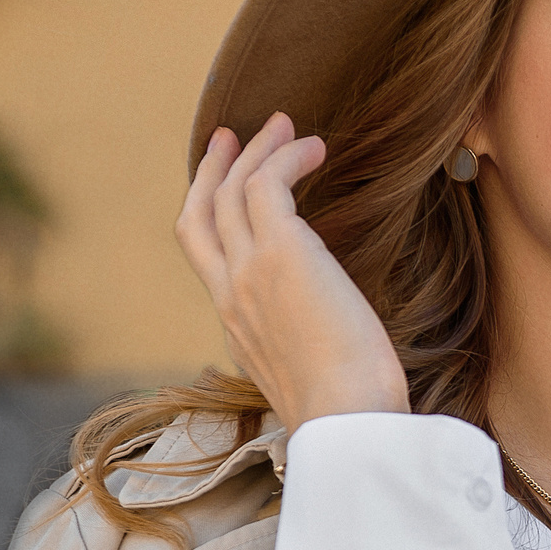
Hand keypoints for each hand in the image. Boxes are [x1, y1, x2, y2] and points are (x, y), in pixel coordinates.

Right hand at [179, 114, 408, 433]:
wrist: (346, 423)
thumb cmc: (350, 413)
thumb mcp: (316, 377)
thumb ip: (309, 350)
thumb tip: (336, 345)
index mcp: (236, 326)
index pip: (208, 259)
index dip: (212, 215)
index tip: (229, 189)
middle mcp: (230, 294)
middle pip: (200, 214)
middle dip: (213, 169)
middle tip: (231, 135)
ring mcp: (248, 271)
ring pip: (233, 190)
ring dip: (258, 150)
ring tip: (288, 126)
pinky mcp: (279, 252)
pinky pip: (269, 183)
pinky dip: (286, 157)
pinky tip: (316, 148)